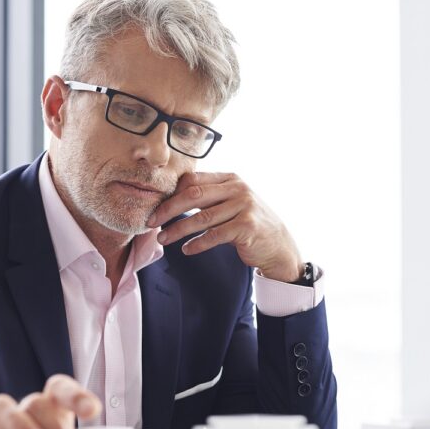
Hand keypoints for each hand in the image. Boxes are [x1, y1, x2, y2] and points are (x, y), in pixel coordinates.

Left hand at [148, 171, 302, 282]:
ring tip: (162, 239)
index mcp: (230, 178)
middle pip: (193, 195)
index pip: (193, 180)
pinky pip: (214, 235)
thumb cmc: (247, 224)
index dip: (171, 193)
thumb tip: (171, 200)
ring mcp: (244, 206)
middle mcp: (238, 189)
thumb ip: (208, 198)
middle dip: (168, 209)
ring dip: (178, 230)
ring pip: (201, 217)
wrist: (278, 245)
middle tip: (151, 222)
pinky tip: (186, 249)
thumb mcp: (230, 204)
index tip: (155, 207)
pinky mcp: (246, 226)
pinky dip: (197, 243)